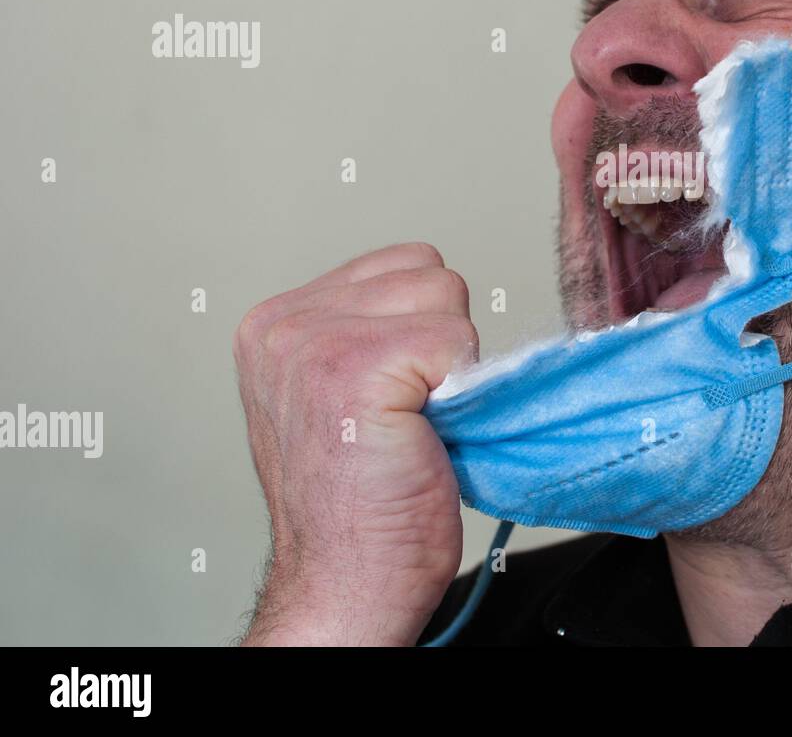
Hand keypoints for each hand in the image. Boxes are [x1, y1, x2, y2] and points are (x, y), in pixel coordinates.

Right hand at [235, 243, 474, 645]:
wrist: (346, 584)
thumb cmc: (360, 504)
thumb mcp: (342, 394)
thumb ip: (367, 331)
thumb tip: (437, 292)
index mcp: (277, 323)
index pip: (401, 264)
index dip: (422, 330)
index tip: (392, 397)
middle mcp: (283, 323)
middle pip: (428, 272)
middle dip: (439, 342)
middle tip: (405, 416)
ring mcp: (313, 341)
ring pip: (447, 296)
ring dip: (450, 364)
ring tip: (410, 422)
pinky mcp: (354, 366)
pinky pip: (457, 339)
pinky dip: (458, 391)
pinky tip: (417, 435)